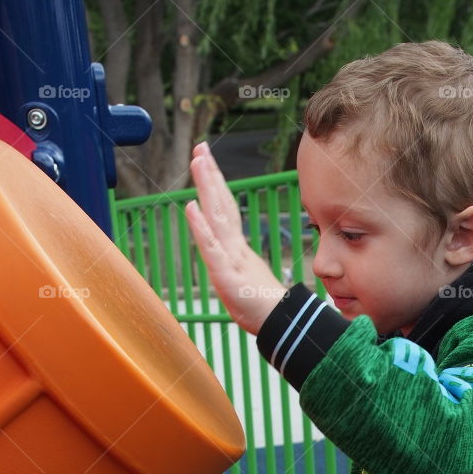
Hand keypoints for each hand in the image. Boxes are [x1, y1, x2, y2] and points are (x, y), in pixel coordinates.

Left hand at [185, 142, 287, 334]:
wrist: (280, 326)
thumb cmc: (264, 308)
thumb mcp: (247, 284)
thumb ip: (239, 268)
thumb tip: (234, 260)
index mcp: (237, 249)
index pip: (226, 211)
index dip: (217, 185)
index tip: (207, 161)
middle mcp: (234, 248)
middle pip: (221, 206)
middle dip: (210, 176)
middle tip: (201, 148)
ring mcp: (231, 260)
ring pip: (217, 219)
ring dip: (207, 189)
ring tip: (198, 162)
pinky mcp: (226, 276)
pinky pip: (212, 249)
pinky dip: (201, 227)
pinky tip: (191, 208)